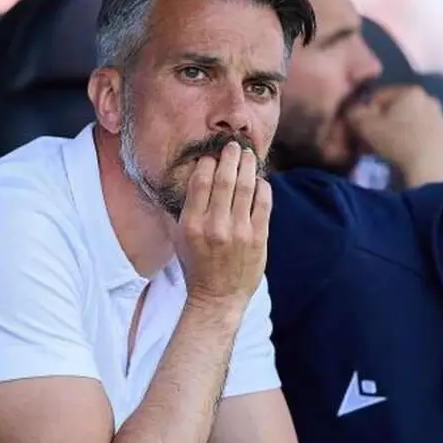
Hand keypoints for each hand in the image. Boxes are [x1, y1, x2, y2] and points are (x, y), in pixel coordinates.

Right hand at [177, 141, 270, 307]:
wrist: (217, 297)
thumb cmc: (195, 265)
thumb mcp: (179, 238)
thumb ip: (182, 210)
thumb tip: (189, 180)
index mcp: (191, 224)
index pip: (200, 183)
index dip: (206, 164)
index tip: (210, 156)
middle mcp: (215, 226)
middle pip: (224, 180)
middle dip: (229, 158)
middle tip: (233, 145)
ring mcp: (239, 232)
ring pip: (246, 188)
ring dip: (247, 166)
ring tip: (247, 154)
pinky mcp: (258, 238)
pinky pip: (263, 204)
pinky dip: (262, 187)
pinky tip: (260, 179)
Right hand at [346, 84, 442, 186]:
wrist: (427, 167)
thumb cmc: (394, 141)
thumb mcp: (364, 125)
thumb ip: (354, 112)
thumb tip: (354, 110)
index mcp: (410, 91)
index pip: (379, 96)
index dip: (366, 112)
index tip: (361, 128)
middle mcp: (430, 99)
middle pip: (398, 109)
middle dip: (385, 121)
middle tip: (373, 139)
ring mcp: (442, 118)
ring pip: (413, 122)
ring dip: (400, 130)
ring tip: (390, 148)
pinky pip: (425, 135)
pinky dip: (416, 141)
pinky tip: (408, 154)